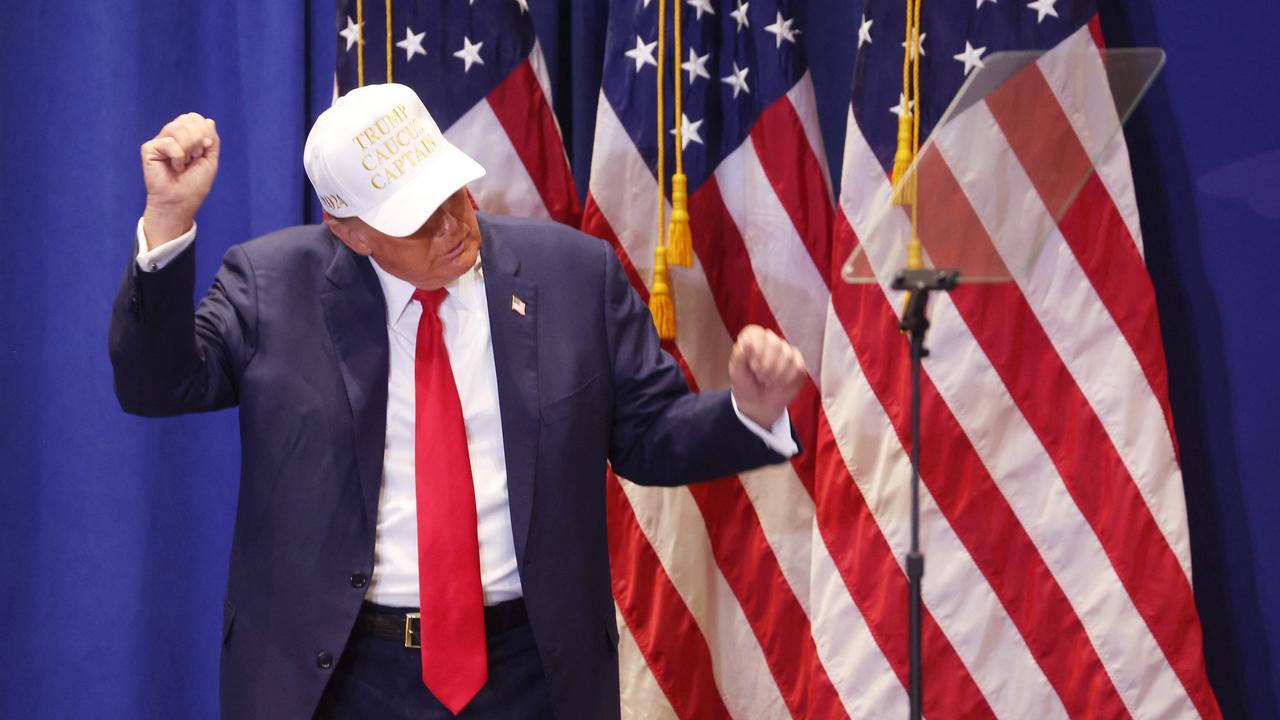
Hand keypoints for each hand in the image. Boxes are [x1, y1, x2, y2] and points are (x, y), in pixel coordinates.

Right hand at [140, 113, 219, 248]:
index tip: (206, 148)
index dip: (204, 130)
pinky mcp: (149, 149)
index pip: (194, 118)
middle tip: (195, 157)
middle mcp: (171, 137)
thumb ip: (211, 140)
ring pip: (177, 128)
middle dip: (197, 139)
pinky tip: (175, 167)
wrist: (181, 202)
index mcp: (185, 137)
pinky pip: (169, 142)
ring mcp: (160, 142)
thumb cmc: (194, 185)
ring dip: (188, 148)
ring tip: (185, 164)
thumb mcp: (210, 160)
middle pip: (187, 119)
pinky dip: (178, 156)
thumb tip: (208, 120)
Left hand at [728, 325, 806, 428]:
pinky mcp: (798, 364)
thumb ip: (739, 356)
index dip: (756, 350)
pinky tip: (779, 384)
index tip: (752, 365)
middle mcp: (771, 341)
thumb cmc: (745, 385)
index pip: (758, 334)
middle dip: (767, 364)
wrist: (758, 404)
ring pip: (788, 356)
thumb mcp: (737, 372)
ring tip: (767, 381)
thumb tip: (746, 342)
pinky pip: (797, 367)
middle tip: (760, 376)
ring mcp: (786, 352)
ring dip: (776, 374)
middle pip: (774, 343)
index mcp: (753, 339)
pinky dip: (787, 380)